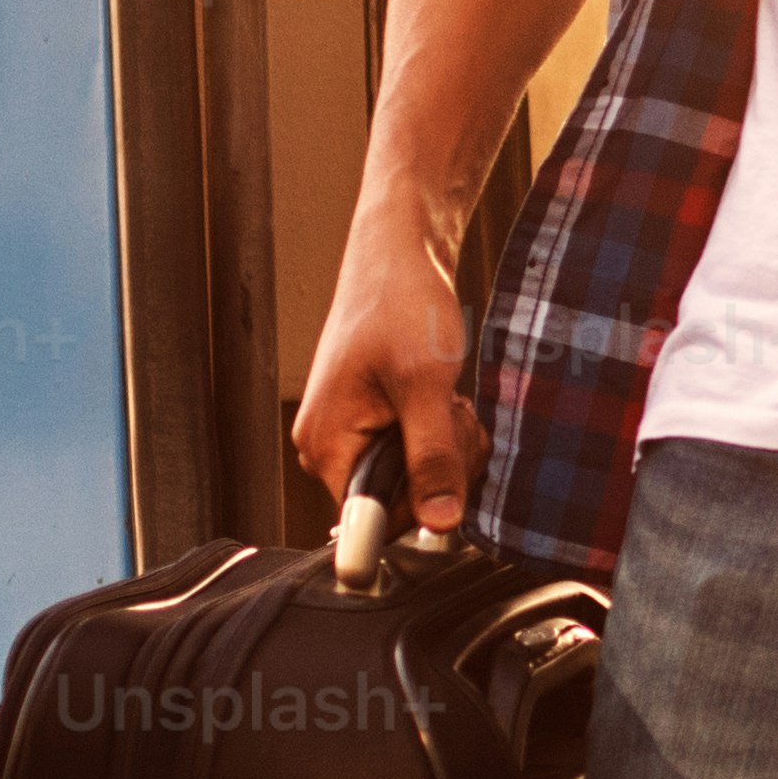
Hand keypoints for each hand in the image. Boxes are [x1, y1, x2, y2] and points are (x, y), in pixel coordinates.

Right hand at [287, 215, 479, 537]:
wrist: (398, 255)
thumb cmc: (401, 305)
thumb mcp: (425, 386)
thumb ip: (432, 457)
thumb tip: (440, 523)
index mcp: (325, 445)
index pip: (372, 520)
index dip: (421, 505)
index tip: (449, 464)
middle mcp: (327, 447)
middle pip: (398, 502)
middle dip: (441, 468)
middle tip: (452, 414)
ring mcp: (349, 434)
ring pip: (414, 479)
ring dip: (447, 447)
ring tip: (447, 399)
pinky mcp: (371, 422)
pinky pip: (414, 453)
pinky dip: (441, 432)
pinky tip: (443, 399)